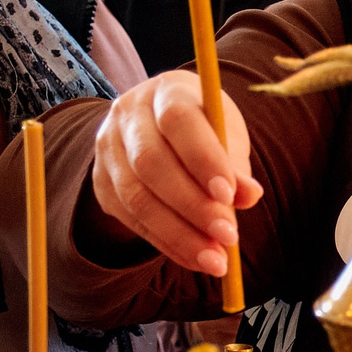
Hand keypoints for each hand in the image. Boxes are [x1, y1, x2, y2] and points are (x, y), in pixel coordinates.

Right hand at [89, 71, 262, 275]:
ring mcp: (108, 149)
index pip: (178, 120)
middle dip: (193, 205)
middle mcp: (127, 114)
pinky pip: (131, 219)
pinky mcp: (102, 183)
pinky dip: (167, 243)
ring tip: (215, 260)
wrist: (159, 129)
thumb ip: (235, 163)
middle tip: (228, 236)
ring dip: (179, 234)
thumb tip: (249, 196)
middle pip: (151, 163)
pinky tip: (195, 258)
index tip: (229, 194)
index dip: (203, 159)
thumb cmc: (203, 129)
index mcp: (165, 91)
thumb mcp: (225, 133)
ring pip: (137, 197)